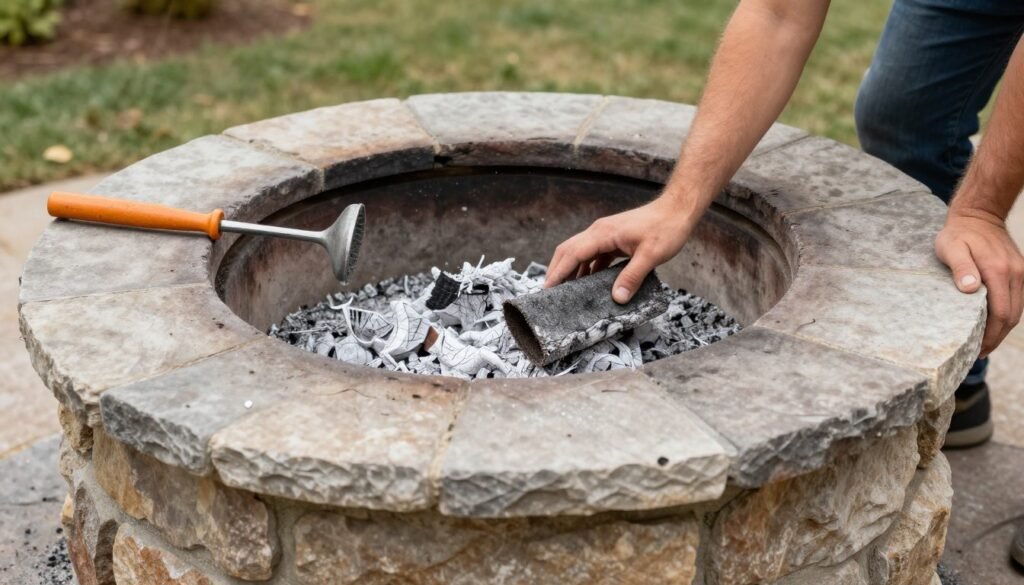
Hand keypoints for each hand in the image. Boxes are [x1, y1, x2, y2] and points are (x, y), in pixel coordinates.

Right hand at [544, 199, 693, 302]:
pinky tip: (589, 285)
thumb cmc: (666, 228)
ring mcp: (606, 235)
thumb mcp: (651, 255)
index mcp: (603, 234)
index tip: (548, 289)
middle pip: (569, 251)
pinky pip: (594, 255)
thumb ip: (632, 277)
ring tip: (565, 292)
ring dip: (571, 271)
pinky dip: (587, 269)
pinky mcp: (614, 240)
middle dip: (557, 270)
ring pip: (580, 253)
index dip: (558, 272)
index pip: (572, 253)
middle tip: (549, 292)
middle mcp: (599, 232)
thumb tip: (617, 299)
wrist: (678, 210)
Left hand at [935, 207, 1023, 356]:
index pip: (1000, 312)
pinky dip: (1006, 316)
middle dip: (996, 338)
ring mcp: (1020, 273)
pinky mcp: (1020, 272)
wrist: (979, 215)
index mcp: (997, 270)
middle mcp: (1015, 273)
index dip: (991, 335)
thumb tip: (970, 289)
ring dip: (1003, 329)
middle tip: (978, 353)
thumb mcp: (950, 247)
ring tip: (984, 344)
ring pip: (1017, 310)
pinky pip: (1017, 300)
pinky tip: (993, 326)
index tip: (976, 349)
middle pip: (1011, 316)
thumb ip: (960, 268)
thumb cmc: (959, 234)